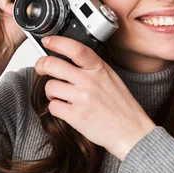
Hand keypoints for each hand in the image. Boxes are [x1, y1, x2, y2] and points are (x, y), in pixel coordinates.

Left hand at [34, 35, 156, 160]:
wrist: (131, 131)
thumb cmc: (122, 106)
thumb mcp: (111, 78)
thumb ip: (92, 68)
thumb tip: (69, 60)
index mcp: (99, 69)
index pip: (75, 49)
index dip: (58, 42)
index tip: (48, 40)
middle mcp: (89, 81)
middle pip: (53, 65)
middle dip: (41, 65)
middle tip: (41, 68)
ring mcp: (82, 99)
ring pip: (50, 87)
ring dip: (51, 92)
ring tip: (59, 95)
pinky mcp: (76, 116)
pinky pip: (53, 107)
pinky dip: (56, 108)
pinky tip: (66, 109)